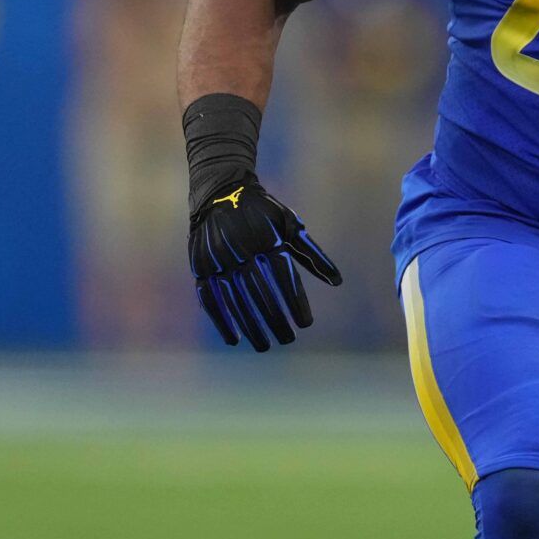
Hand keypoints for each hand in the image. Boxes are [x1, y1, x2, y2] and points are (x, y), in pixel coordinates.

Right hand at [188, 181, 341, 351]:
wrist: (221, 192)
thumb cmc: (263, 213)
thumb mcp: (291, 225)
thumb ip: (312, 254)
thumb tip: (337, 282)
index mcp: (267, 237)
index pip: (283, 277)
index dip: (294, 302)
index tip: (306, 324)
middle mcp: (242, 248)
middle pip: (259, 292)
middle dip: (275, 319)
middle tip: (288, 339)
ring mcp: (218, 257)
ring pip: (235, 299)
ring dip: (250, 325)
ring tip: (265, 345)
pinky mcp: (200, 265)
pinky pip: (209, 298)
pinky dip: (221, 320)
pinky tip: (234, 338)